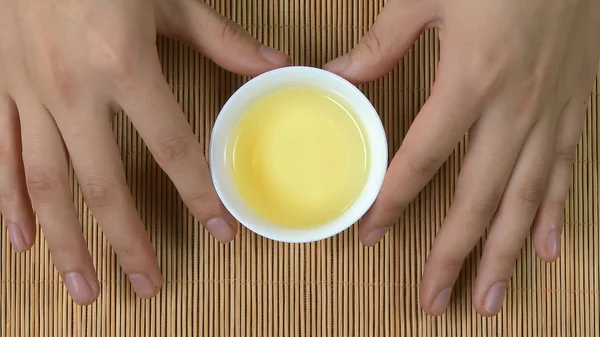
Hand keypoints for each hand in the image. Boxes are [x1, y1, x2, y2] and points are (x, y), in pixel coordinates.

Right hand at [0, 0, 289, 304]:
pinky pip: (1, 155)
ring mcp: (29, 92)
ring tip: (85, 289)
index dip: (199, 194)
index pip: (173, 148)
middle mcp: (73, 88)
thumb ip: (222, 39)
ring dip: (67, 244)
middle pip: (103, 185)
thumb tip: (275, 64)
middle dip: (128, 243)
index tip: (220, 230)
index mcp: (123, 64)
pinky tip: (22, 242)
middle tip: (148, 287)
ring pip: (46, 184)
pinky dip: (10, 203)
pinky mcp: (0, 87)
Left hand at [325, 0, 599, 315]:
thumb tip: (339, 74)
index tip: (372, 233)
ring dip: (507, 254)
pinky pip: (566, 171)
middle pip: (480, 199)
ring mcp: (551, 112)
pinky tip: (547, 249)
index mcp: (471, 80)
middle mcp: (515, 108)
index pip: (422, 160)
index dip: (395, 202)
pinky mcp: (576, 106)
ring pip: (527, 199)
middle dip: (454, 255)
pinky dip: (555, 213)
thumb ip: (381, 42)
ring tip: (490, 299)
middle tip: (436, 300)